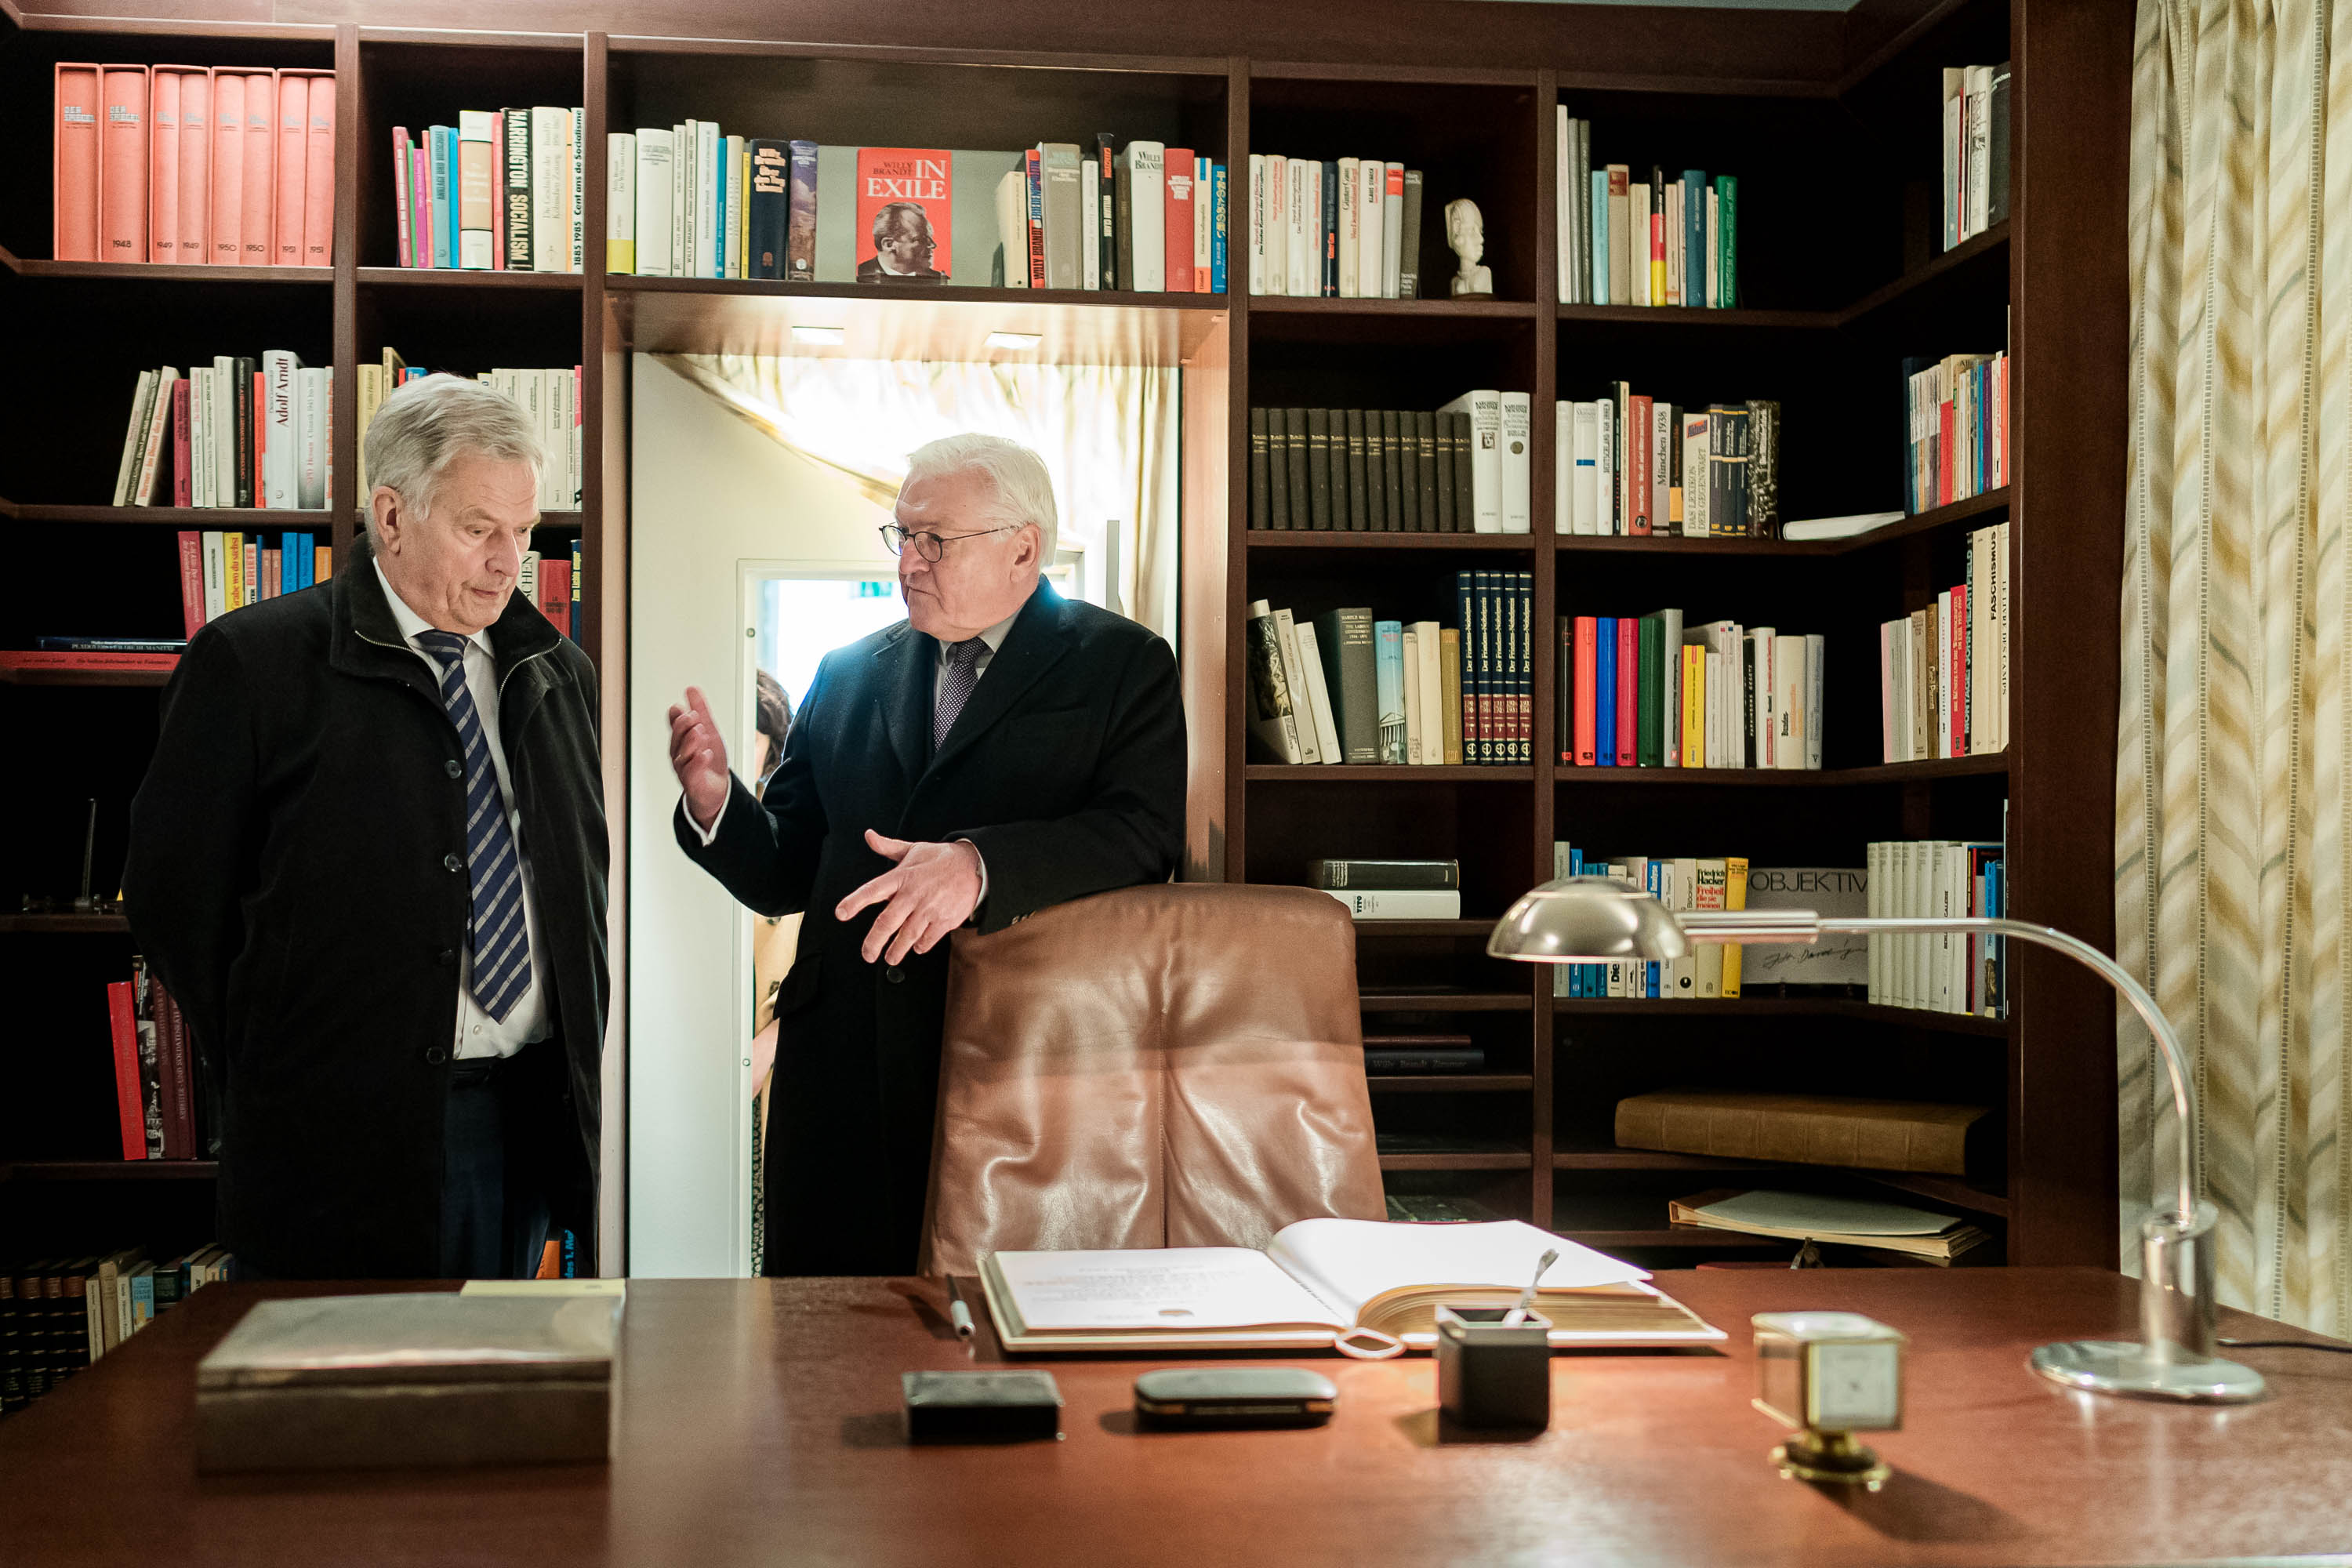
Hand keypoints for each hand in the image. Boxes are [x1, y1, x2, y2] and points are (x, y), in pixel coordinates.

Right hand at [667, 686, 731, 830]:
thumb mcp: (708, 730)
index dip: (676, 717)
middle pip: (676, 739)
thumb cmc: (709, 759)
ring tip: (700, 733)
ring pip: (682, 756)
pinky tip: (705, 754)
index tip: (680, 707)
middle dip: (683, 727)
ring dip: (690, 743)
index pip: (674, 726)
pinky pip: (692, 773)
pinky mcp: (693, 783)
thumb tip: (691, 689)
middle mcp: (679, 754)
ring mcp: (685, 769)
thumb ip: (700, 710)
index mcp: (681, 741)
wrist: (717, 788)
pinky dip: (698, 763)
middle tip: (693, 717)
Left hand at [836, 829, 982, 964]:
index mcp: (902, 876)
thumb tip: (869, 835)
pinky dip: (920, 946)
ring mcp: (930, 909)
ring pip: (907, 936)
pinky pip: (927, 940)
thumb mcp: (914, 849)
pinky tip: (916, 946)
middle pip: (887, 923)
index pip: (873, 890)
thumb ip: (888, 847)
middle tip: (867, 954)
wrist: (975, 866)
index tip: (841, 914)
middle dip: (873, 943)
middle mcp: (913, 894)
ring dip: (896, 951)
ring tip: (890, 958)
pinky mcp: (945, 920)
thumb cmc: (940, 859)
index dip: (855, 902)